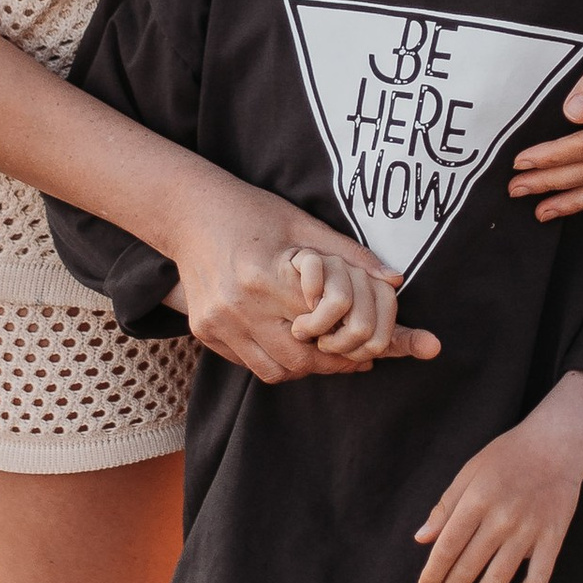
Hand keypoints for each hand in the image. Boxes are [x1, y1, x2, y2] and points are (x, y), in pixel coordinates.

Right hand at [168, 182, 440, 384]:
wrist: (188, 212)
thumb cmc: (252, 211)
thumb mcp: (303, 224)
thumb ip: (349, 256)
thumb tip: (395, 280)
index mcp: (265, 276)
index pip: (322, 329)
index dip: (351, 343)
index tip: (370, 348)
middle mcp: (238, 305)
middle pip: (299, 360)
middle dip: (332, 364)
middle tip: (353, 358)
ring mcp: (217, 322)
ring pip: (274, 371)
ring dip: (304, 368)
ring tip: (322, 351)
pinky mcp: (203, 330)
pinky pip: (248, 363)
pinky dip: (274, 361)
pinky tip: (289, 343)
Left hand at [415, 374, 582, 582]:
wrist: (556, 444)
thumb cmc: (507, 455)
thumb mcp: (469, 471)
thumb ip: (445, 506)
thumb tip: (421, 539)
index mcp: (477, 500)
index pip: (448, 547)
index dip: (433, 572)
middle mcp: (501, 519)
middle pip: (469, 566)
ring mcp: (529, 531)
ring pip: (499, 579)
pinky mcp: (552, 538)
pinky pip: (538, 577)